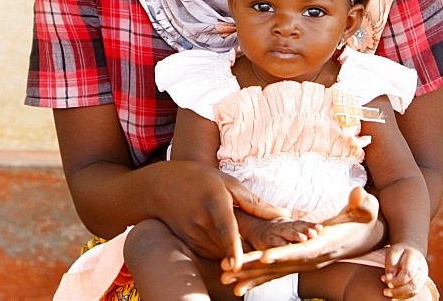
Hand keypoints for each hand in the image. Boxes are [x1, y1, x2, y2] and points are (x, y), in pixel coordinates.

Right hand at [151, 162, 286, 269]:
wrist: (159, 187)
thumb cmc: (197, 179)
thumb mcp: (226, 181)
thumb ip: (254, 202)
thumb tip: (283, 214)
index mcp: (214, 202)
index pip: (226, 227)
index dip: (233, 246)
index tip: (239, 263)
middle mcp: (202, 222)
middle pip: (231, 246)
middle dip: (253, 253)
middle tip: (278, 251)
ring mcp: (194, 236)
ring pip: (226, 253)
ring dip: (243, 254)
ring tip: (260, 247)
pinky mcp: (192, 246)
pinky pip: (216, 254)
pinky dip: (228, 252)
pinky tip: (237, 245)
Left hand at [220, 186, 379, 296]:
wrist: (362, 236)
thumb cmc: (363, 220)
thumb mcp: (366, 210)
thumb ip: (362, 203)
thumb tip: (357, 194)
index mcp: (323, 245)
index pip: (300, 251)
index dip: (283, 254)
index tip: (264, 257)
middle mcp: (310, 258)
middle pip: (279, 265)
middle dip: (254, 268)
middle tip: (229, 272)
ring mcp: (303, 263)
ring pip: (273, 272)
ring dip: (249, 276)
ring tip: (226, 281)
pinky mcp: (297, 263)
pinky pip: (275, 272)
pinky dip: (256, 278)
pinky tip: (238, 285)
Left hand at [382, 241, 427, 297]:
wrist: (411, 251)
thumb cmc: (399, 252)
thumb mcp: (393, 252)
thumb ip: (390, 264)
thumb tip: (388, 278)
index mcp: (415, 258)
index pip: (409, 272)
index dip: (398, 280)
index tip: (388, 283)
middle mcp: (422, 269)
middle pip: (413, 284)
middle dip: (399, 290)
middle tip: (386, 291)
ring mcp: (423, 277)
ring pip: (415, 290)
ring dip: (400, 294)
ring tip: (387, 293)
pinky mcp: (421, 284)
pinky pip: (413, 293)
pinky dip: (403, 295)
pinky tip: (393, 294)